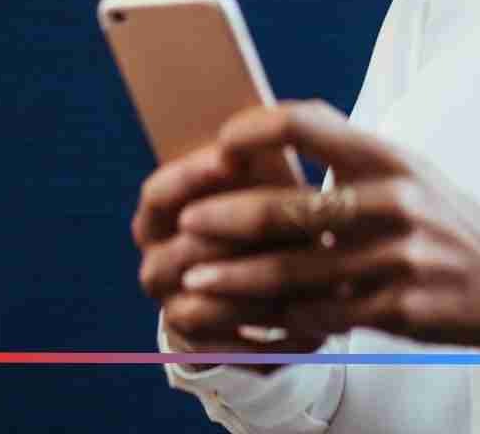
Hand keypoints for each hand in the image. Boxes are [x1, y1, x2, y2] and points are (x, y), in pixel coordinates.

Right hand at [133, 140, 330, 372]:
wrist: (255, 275)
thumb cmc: (265, 208)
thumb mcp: (259, 179)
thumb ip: (260, 157)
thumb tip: (278, 125)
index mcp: (157, 218)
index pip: (158, 193)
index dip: (191, 175)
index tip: (231, 155)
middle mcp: (156, 266)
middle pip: (188, 252)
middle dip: (240, 239)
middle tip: (291, 226)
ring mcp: (176, 311)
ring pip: (212, 307)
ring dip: (264, 296)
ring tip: (318, 283)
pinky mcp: (207, 353)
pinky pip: (240, 352)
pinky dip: (280, 340)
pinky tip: (323, 327)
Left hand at [172, 100, 479, 387]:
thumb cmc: (439, 219)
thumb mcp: (405, 169)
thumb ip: (345, 152)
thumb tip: (261, 135)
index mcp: (388, 157)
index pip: (310, 125)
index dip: (257, 129)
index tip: (219, 142)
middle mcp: (393, 202)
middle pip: (292, 206)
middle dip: (228, 217)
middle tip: (185, 223)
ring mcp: (396, 259)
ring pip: (296, 271)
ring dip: (236, 278)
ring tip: (194, 279)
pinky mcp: (396, 308)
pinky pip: (319, 314)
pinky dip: (274, 318)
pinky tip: (242, 318)